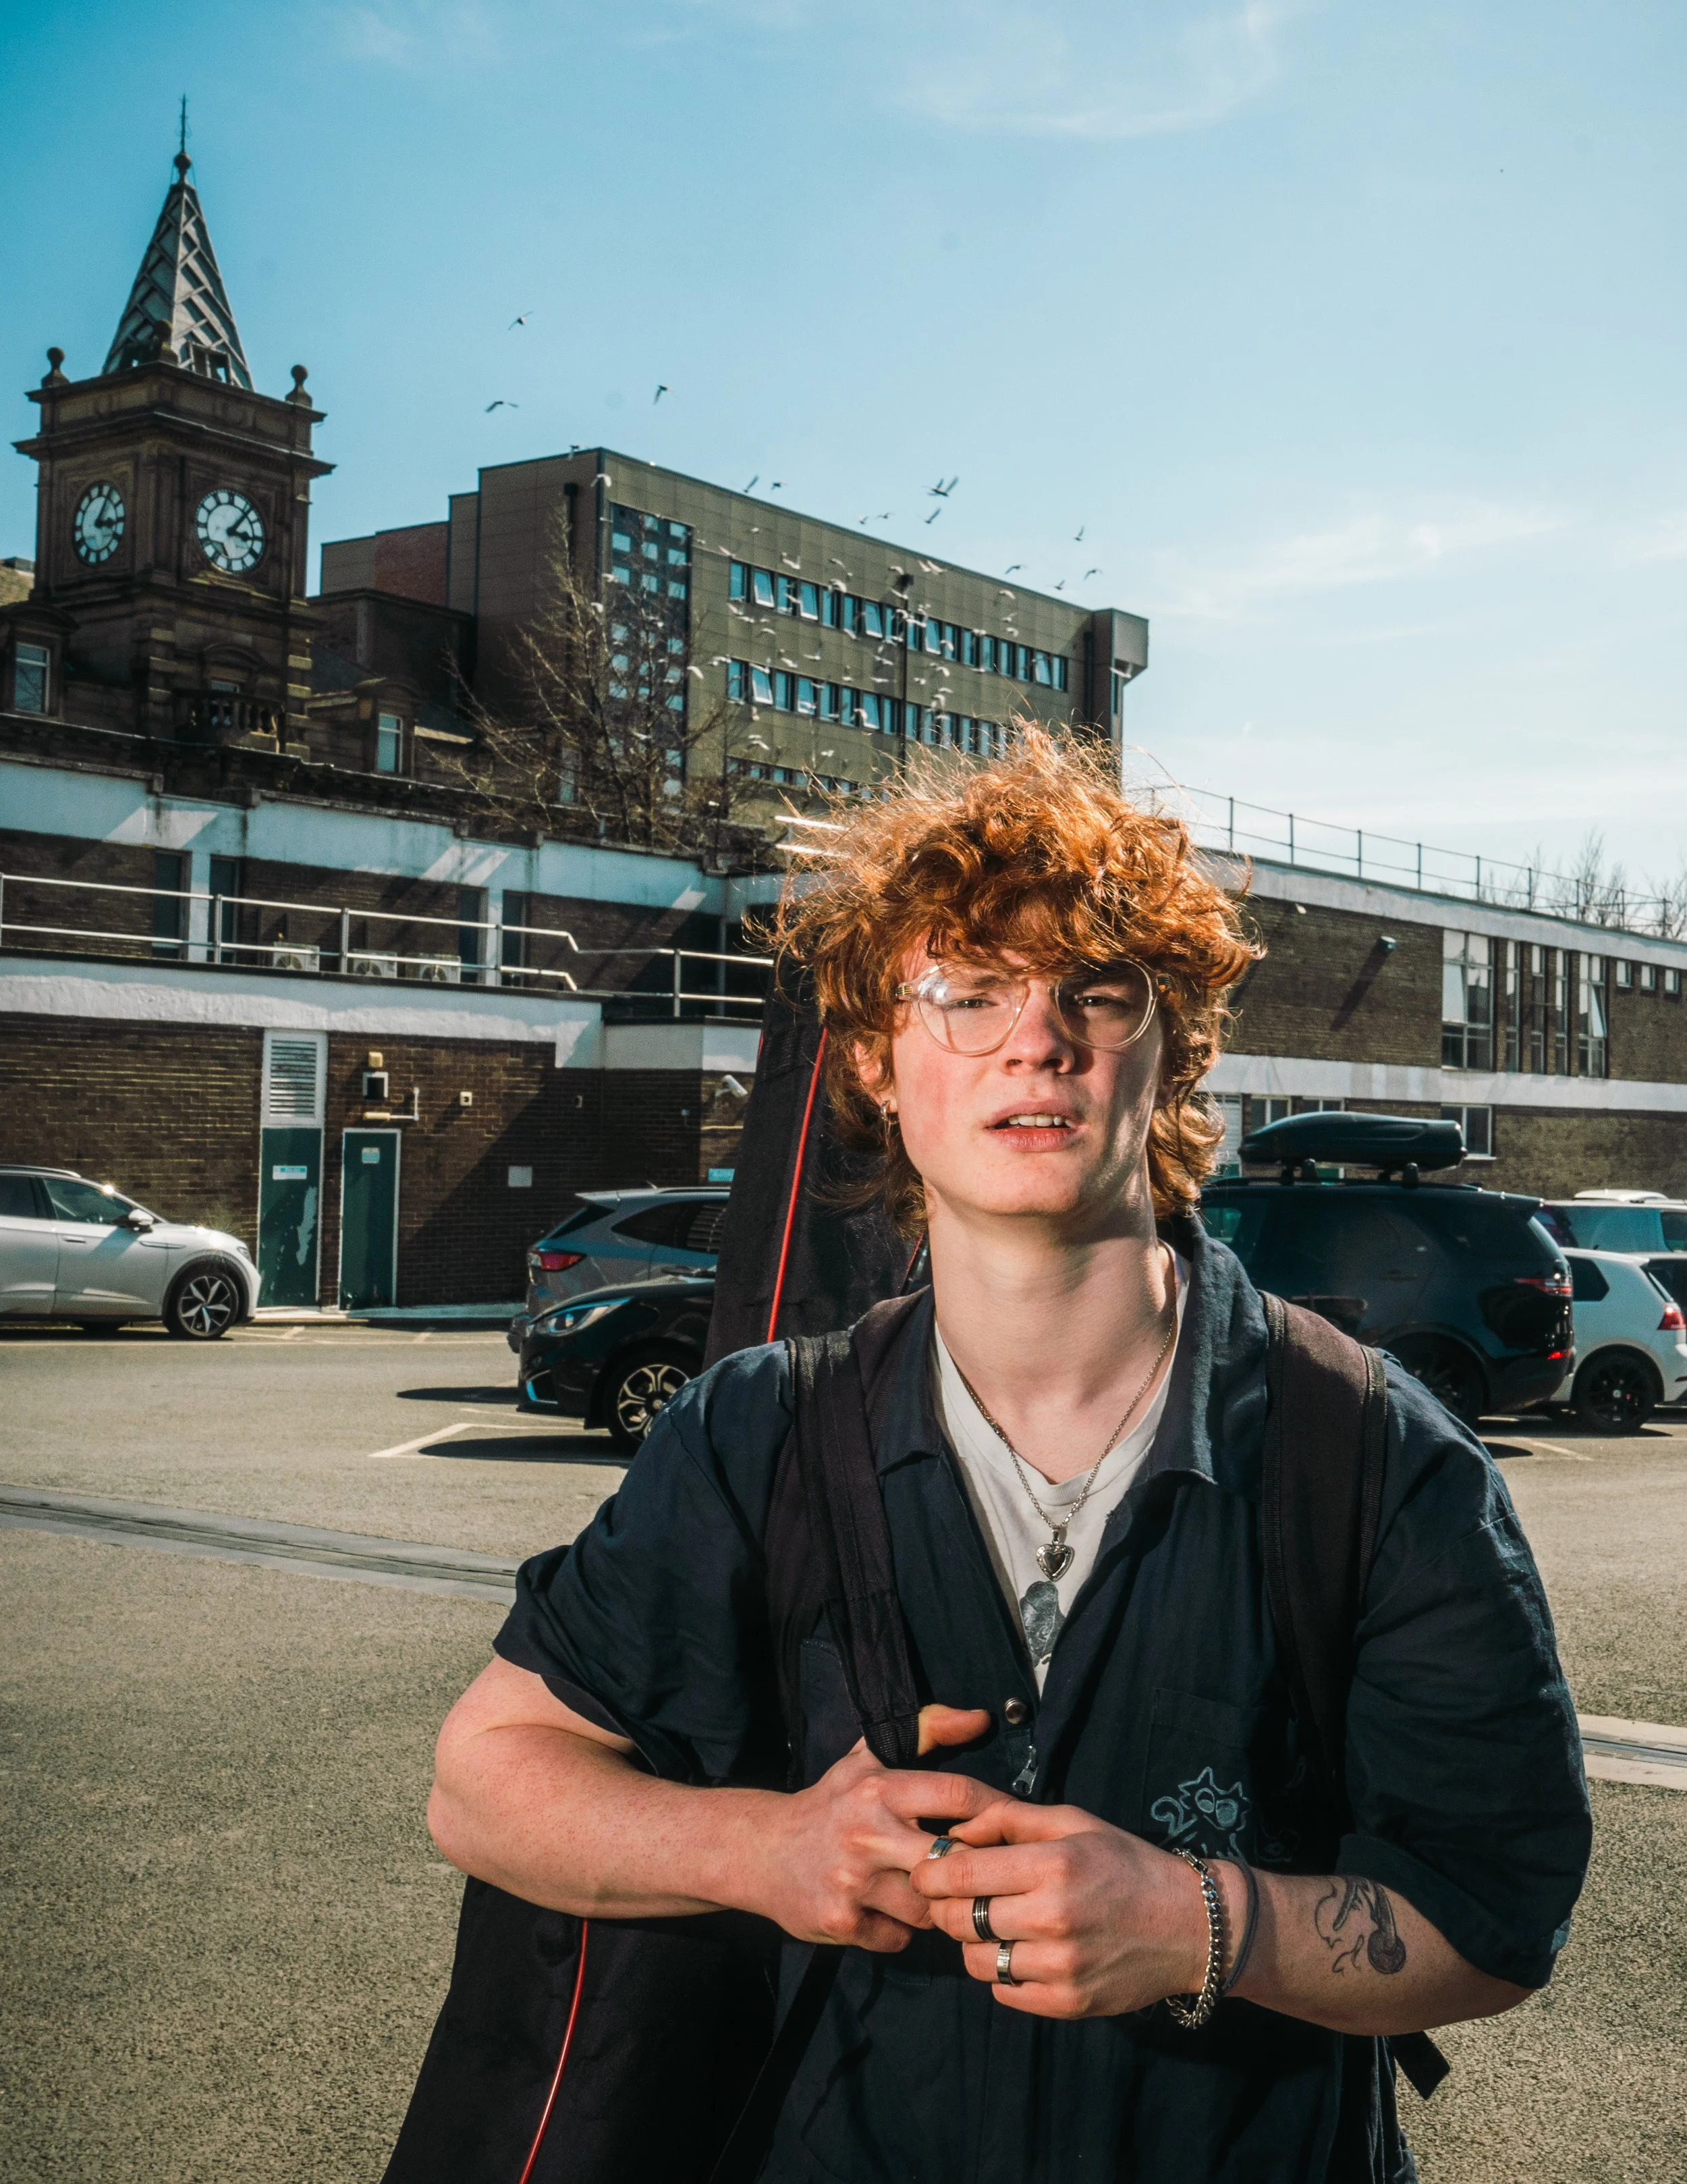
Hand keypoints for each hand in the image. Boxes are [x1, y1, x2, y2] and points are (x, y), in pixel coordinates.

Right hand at [743, 1703, 991, 1952]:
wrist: (759, 1850)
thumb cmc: (829, 1804)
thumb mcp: (868, 1759)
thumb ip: (927, 1730)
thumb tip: (979, 1718)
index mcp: (879, 1789)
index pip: (958, 1795)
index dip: (993, 1811)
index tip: (1008, 1826)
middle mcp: (867, 1834)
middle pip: (952, 1859)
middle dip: (968, 1869)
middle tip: (974, 1871)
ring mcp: (853, 1882)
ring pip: (929, 1908)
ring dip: (934, 1905)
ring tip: (926, 1893)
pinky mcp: (841, 1922)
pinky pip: (899, 1938)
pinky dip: (900, 1930)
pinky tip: (888, 1912)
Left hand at [911, 1799, 1216, 2016]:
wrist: (1189, 1924)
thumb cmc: (1124, 1863)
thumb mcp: (1071, 1823)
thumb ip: (1007, 1819)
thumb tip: (953, 1830)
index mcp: (1052, 1866)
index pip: (961, 1875)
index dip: (930, 1874)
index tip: (925, 1872)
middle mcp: (1053, 1918)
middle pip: (959, 1920)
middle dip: (945, 1907)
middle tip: (955, 1898)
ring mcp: (1061, 1967)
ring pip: (975, 1961)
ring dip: (972, 1942)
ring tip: (994, 1924)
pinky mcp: (1068, 2003)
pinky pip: (1003, 1992)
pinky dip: (1002, 1973)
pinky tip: (1022, 1951)